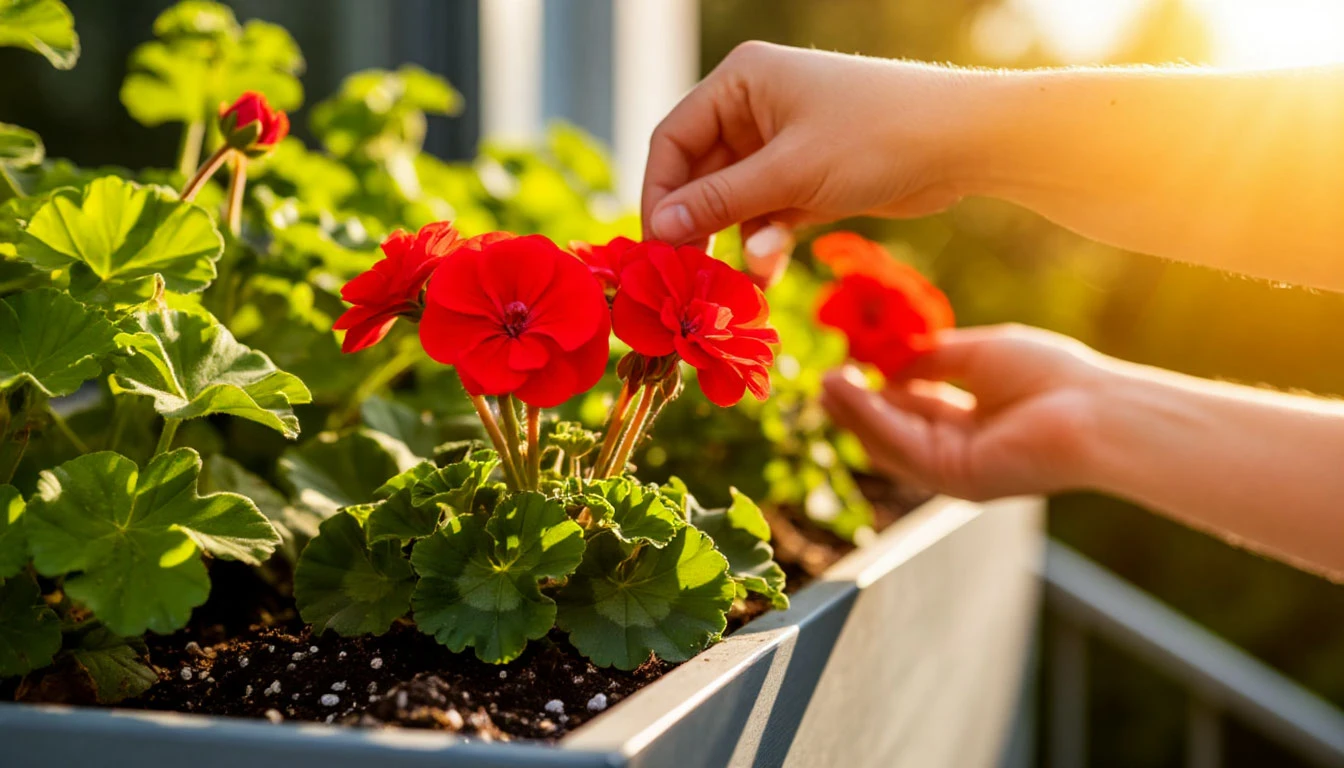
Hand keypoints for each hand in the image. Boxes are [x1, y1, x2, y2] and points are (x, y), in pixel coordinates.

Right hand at [642, 42, 980, 283]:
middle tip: (687, 277)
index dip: (659, 195)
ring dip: (733, 241)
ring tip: (739, 281)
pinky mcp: (806, 175)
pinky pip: (766, 213)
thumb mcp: (789, 174)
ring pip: (733, 201)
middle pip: (700, 174)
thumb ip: (719, 202)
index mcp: (741, 82)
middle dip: (697, 226)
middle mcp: (754, 107)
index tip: (657, 249)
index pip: (673, 140)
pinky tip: (768, 271)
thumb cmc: (875, 139)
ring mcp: (781, 142)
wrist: (962, 143)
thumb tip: (658, 228)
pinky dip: (764, 242)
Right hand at [820, 325, 1108, 500]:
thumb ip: (931, 357)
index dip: (877, 389)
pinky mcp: (954, 478)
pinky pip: (901, 445)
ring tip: (826, 381)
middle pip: (892, 431)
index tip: (848, 364)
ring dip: (854, 412)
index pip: (910, 409)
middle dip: (856, 406)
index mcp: (968, 424)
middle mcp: (957, 452)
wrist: (1097, 411)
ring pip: (888, 442)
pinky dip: (871, 418)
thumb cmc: (1053, 377)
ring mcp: (954, 470)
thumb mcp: (978, 354)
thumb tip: (887, 359)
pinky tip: (848, 389)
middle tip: (824, 378)